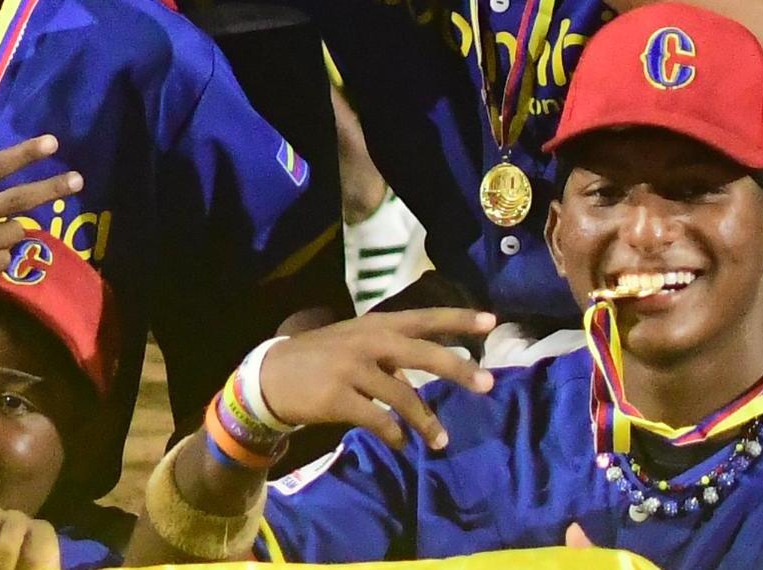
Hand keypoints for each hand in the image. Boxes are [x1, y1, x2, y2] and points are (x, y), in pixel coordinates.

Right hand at [252, 308, 499, 448]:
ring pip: (402, 396)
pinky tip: (400, 444)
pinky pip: (378, 420)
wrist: (270, 377)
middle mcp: (367, 342)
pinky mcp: (339, 398)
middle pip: (422, 353)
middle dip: (457, 368)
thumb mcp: (354, 343)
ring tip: (441, 441)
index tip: (491, 320)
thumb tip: (424, 373)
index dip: (458, 318)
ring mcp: (352, 369)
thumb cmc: (320, 359)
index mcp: (375, 325)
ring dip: (426, 422)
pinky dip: (394, 435)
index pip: (424, 317)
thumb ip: (389, 353)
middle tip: (487, 384)